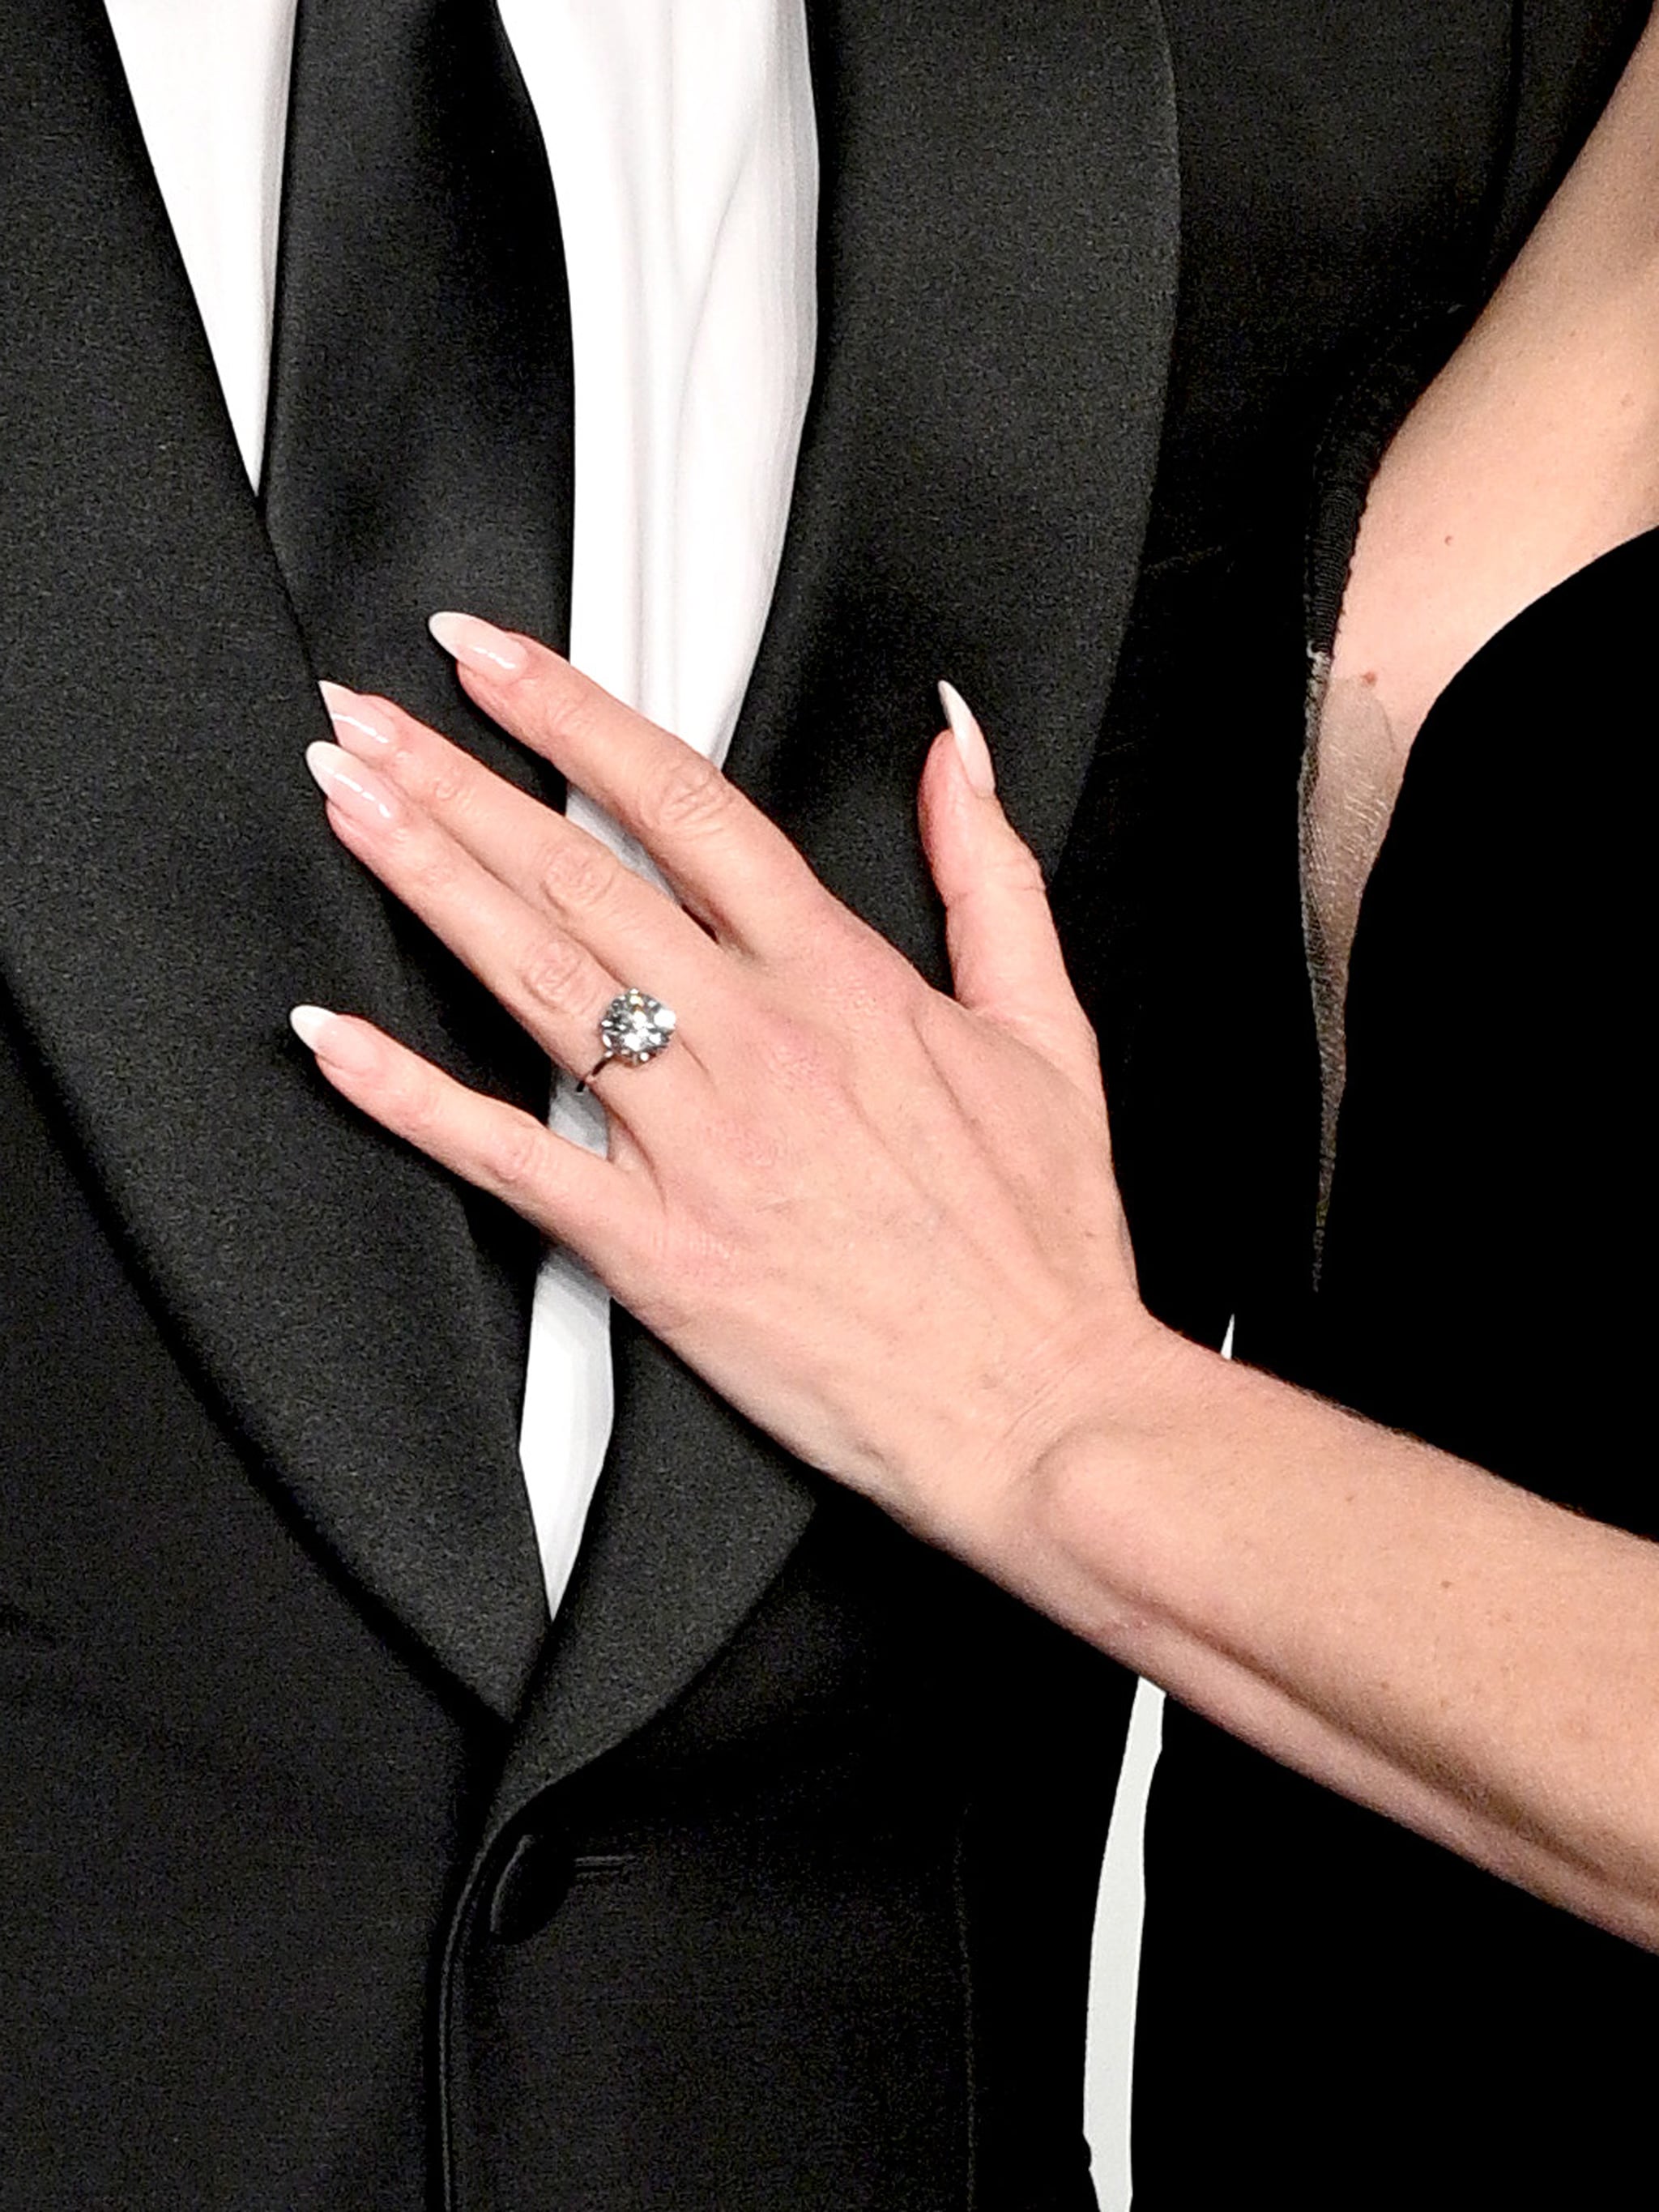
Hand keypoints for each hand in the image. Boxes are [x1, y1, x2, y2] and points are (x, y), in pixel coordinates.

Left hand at [293, 616, 1152, 1552]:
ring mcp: (694, 1142)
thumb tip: (955, 756)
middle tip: (365, 719)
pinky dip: (411, 1096)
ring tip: (347, 808)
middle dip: (455, 778)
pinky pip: (510, 1155)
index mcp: (842, 979)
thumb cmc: (1036, 1240)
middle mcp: (756, 1040)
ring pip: (532, 978)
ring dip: (425, 880)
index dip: (572, 715)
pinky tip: (337, 1040)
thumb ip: (991, 876)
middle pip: (578, 872)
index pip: (684, 804)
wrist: (1033, 1403)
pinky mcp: (653, 1247)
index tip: (494, 663)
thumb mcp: (1046, 1029)